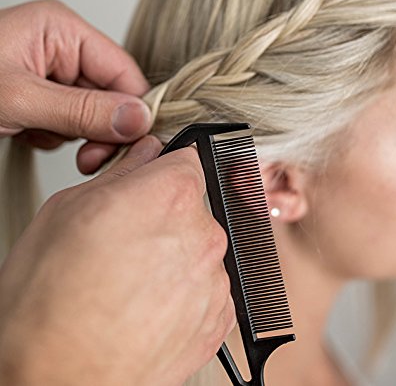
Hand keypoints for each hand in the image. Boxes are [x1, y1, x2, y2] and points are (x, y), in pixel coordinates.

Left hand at [0, 0, 151, 173]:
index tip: (131, 142)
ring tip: (45, 138)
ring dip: (79, 135)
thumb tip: (138, 119)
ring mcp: (52, 72)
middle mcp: (62, 48)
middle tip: (91, 157)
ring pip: (94, 111)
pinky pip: (72, 120)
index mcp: (62, 30)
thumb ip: (83, 110)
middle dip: (102, 128)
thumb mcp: (18, 99)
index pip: (123, 71)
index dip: (132, 108)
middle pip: (112, 93)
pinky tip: (33, 135)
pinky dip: (59, 136)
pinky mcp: (42, 95)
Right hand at [0, 136, 234, 385]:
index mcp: (171, 195)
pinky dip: (184, 292)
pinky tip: (147, 305)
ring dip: (174, 256)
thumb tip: (145, 158)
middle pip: (194, 206)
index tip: (152, 182)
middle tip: (125, 241)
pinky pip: (206, 288)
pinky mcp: (219, 318)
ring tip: (130, 281)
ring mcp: (216, 279)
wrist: (56, 383)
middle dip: (165, 215)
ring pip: (198, 249)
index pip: (188, 159)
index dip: (165, 168)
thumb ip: (121, 174)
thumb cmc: (50, 306)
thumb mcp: (68, 210)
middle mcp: (203, 234)